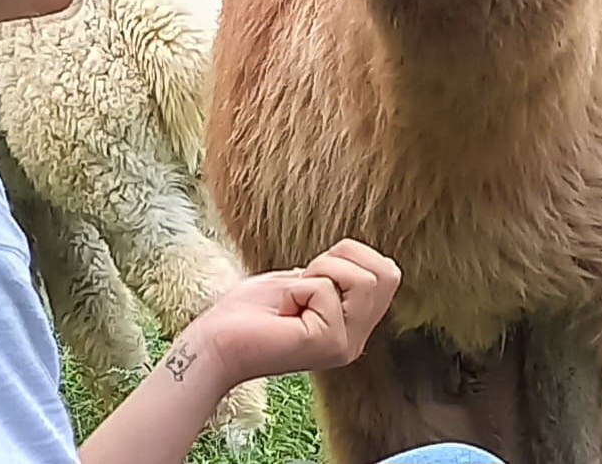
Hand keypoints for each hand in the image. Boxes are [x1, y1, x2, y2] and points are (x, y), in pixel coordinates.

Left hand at [180, 239, 401, 387]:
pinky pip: (326, 289)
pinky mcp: (329, 342)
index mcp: (351, 326)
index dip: (349, 257)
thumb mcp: (298, 282)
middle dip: (341, 260)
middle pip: (387, 274)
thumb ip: (331, 276)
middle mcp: (356, 340)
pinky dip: (297, 288)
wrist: (214, 344)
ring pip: (365, 280)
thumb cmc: (246, 313)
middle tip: (303, 285)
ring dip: (320, 273)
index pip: (387, 274)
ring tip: (293, 298)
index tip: (309, 278)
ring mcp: (345, 344)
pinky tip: (282, 312)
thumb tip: (355, 257)